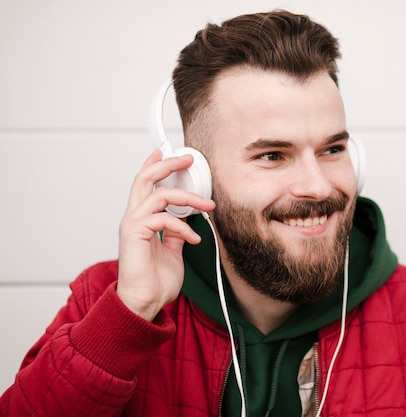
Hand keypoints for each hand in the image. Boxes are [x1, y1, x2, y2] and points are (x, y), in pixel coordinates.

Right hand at [116, 149, 214, 320]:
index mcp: (141, 219)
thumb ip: (175, 232)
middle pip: (145, 178)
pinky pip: (163, 219)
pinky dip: (183, 227)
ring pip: (159, 195)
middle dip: (167, 164)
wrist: (145, 303)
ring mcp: (132, 225)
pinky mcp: (134, 234)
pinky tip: (194, 238)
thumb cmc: (155, 281)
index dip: (154, 165)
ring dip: (188, 198)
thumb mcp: (172, 250)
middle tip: (187, 159)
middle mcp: (134, 218)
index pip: (145, 185)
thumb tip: (186, 220)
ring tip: (207, 206)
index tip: (167, 152)